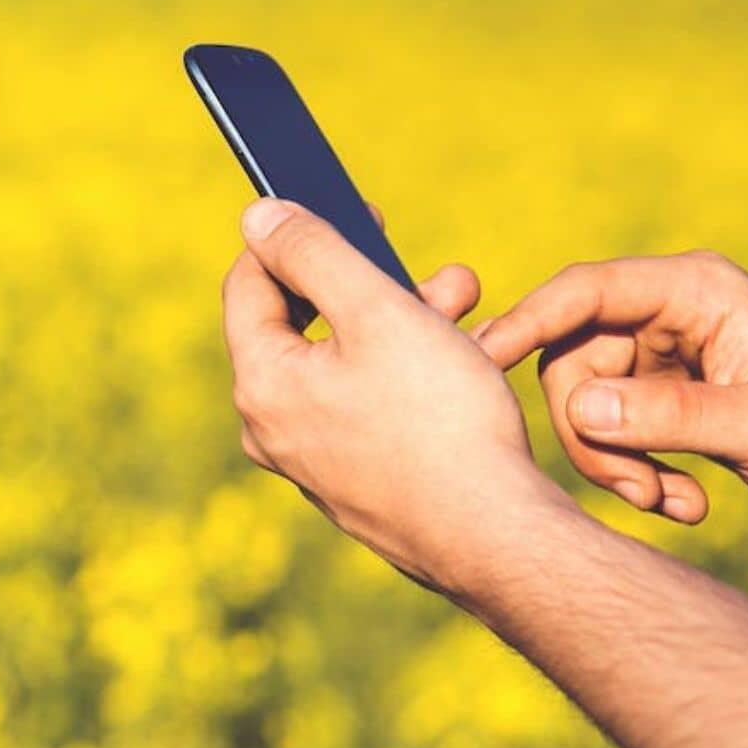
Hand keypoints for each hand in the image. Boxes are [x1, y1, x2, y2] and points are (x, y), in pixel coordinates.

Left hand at [222, 198, 566, 592]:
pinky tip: (467, 358)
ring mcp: (313, 461)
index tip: (354, 209)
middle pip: (306, 323)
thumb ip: (313, 253)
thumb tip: (257, 216)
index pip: (249, 284)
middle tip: (435, 268)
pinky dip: (409, 372)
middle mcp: (272, 427)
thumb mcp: (378, 311)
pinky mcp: (355, 484)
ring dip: (404, 321)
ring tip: (467, 301)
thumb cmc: (439, 422)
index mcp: (261, 383)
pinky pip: (370, 406)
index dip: (296, 236)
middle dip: (372, 281)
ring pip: (348, 363)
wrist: (497, 539)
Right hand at [476, 251, 747, 538]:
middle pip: (574, 360)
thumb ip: (668, 416)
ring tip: (674, 505)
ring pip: (589, 403)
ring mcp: (667, 351)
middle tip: (638, 493)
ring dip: (619, 463)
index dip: (526, 323)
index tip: (479, 361)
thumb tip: (577, 412)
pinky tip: (686, 502)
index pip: (585, 292)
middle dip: (593, 435)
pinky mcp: (667, 389)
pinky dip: (639, 469)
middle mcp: (671, 311)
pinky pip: (617, 427)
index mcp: (694, 291)